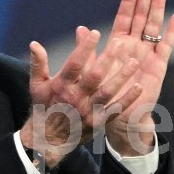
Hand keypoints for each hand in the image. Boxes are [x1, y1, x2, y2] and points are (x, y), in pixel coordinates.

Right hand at [20, 25, 144, 168]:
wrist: (47, 140)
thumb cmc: (43, 107)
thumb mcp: (36, 85)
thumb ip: (38, 63)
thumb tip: (34, 43)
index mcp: (61, 86)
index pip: (74, 64)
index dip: (84, 48)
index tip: (95, 32)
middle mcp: (75, 98)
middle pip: (94, 76)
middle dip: (108, 58)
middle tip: (120, 43)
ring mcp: (88, 112)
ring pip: (108, 91)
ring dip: (122, 76)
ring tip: (134, 61)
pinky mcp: (98, 123)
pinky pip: (115, 110)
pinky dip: (127, 99)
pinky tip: (138, 87)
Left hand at [100, 0, 173, 155]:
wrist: (119, 117)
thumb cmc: (104, 95)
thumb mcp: (92, 71)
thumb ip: (88, 50)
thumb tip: (80, 29)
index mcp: (118, 45)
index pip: (124, 18)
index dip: (128, 2)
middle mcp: (134, 46)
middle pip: (140, 17)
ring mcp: (147, 54)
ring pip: (154, 27)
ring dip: (158, 9)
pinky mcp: (158, 66)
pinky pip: (166, 46)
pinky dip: (172, 32)